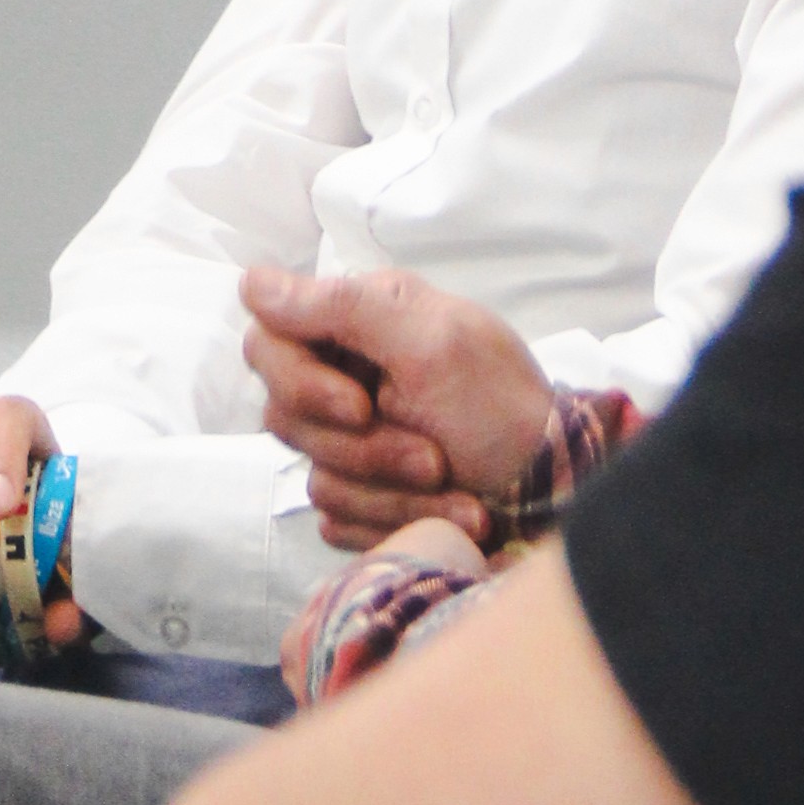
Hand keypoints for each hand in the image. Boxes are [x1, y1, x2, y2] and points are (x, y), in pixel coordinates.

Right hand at [240, 267, 555, 545]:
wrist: (553, 492)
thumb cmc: (501, 407)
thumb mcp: (433, 344)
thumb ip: (342, 307)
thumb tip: (251, 281)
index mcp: (358, 322)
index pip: (268, 338)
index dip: (299, 377)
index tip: (360, 404)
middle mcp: (344, 375)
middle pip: (284, 415)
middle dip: (365, 449)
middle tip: (431, 456)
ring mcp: (349, 445)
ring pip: (315, 477)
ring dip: (392, 492)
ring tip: (453, 484)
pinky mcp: (360, 501)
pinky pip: (337, 520)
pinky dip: (396, 524)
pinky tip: (448, 515)